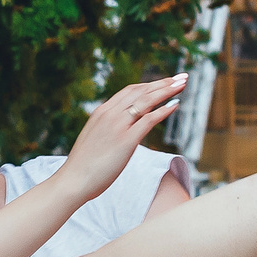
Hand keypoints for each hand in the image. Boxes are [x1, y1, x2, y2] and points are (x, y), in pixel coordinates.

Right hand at [58, 75, 187, 199]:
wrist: (73, 180)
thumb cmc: (83, 166)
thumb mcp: (95, 140)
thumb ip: (107, 131)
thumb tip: (118, 134)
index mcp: (102, 112)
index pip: (129, 91)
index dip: (149, 85)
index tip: (163, 82)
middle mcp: (110, 114)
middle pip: (141, 91)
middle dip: (163, 83)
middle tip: (181, 77)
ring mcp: (118, 126)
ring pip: (147, 101)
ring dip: (167, 90)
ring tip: (182, 84)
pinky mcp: (126, 140)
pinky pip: (149, 120)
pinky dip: (164, 110)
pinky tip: (176, 104)